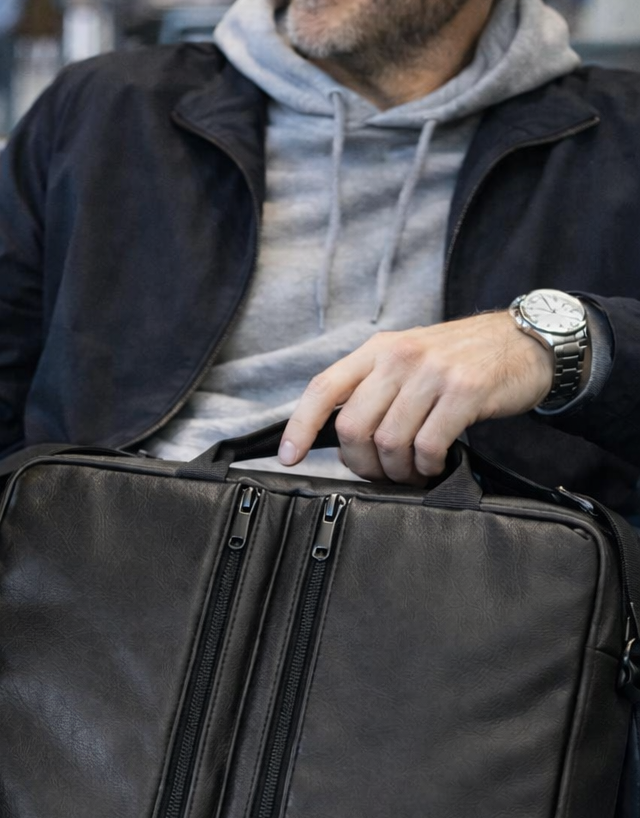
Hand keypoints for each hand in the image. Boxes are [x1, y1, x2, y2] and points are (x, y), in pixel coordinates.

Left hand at [277, 312, 555, 485]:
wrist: (526, 343)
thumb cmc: (462, 361)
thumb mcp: (410, 359)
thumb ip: (375, 388)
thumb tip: (341, 439)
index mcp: (378, 349)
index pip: (324, 387)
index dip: (300, 426)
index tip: (289, 457)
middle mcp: (399, 355)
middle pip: (354, 426)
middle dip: (362, 464)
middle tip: (381, 474)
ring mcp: (432, 372)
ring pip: (389, 441)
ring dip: (398, 471)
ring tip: (412, 473)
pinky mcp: (464, 391)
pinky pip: (427, 446)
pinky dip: (426, 468)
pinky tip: (435, 466)